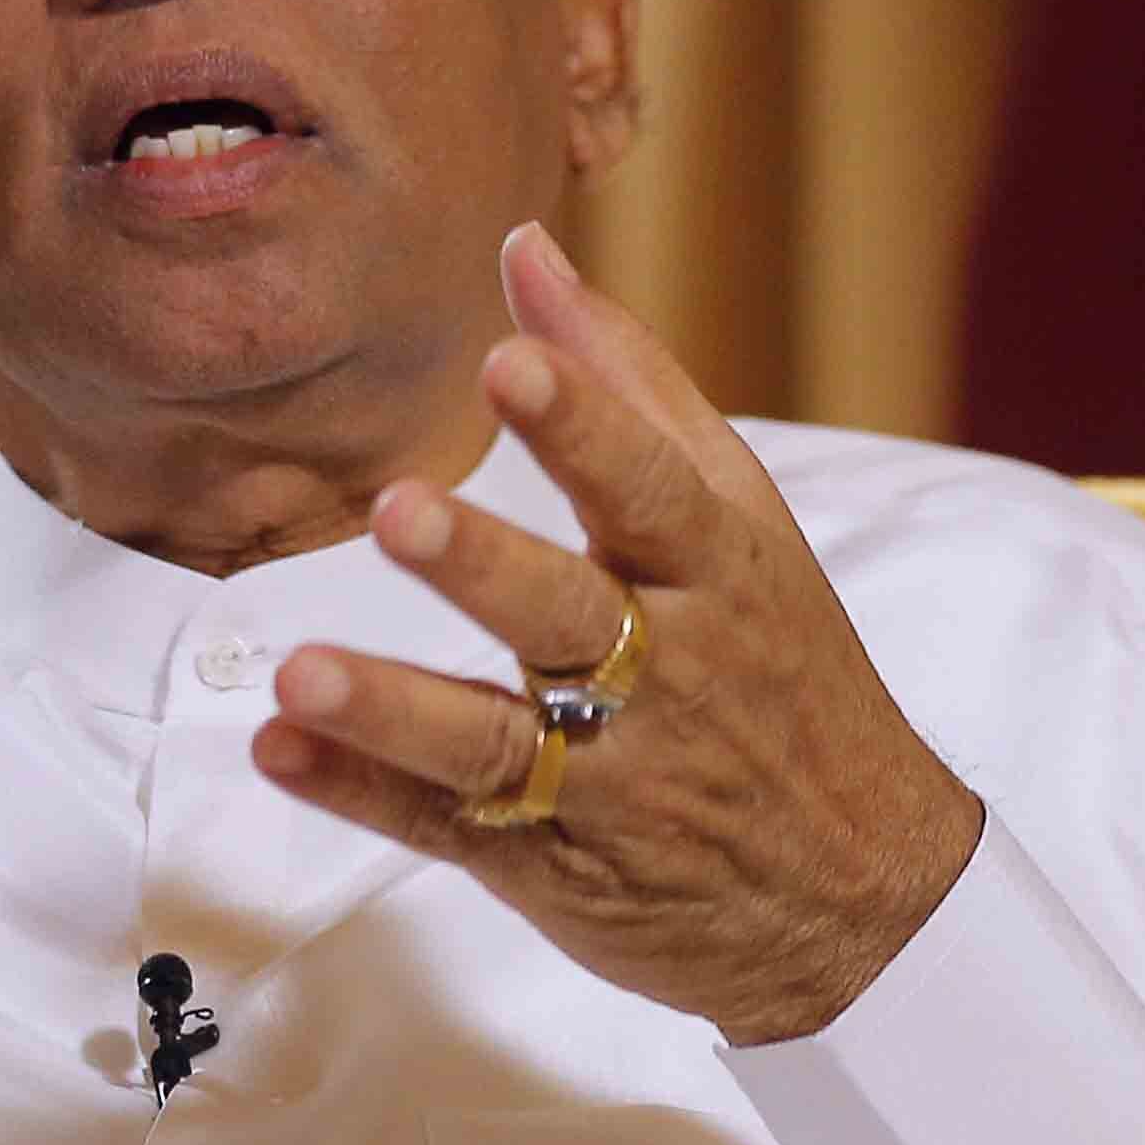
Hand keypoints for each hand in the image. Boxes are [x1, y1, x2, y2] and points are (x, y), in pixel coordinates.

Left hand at [254, 221, 985, 1046]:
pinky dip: (361, 795)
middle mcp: (664, 675)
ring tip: (299, 676)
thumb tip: (526, 251)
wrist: (861, 893)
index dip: (581, 424)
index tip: (511, 359)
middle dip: (481, 565)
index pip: (648, 489)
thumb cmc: (785, 671)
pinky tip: (283, 753)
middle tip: (399, 512)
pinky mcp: (553, 862)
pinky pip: (446, 828)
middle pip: (564, 615)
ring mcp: (606, 779)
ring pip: (490, 742)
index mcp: (716, 576)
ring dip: (391, 709)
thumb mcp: (742, 523)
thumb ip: (628, 386)